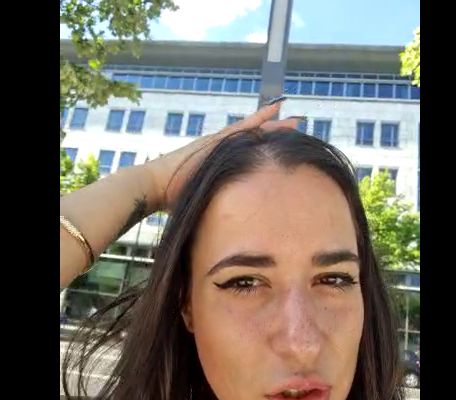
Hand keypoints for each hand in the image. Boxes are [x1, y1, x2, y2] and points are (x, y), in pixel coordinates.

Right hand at [145, 100, 299, 209]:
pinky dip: (262, 117)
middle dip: (278, 138)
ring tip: (296, 120)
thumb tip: (228, 236)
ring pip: (256, 132)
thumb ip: (219, 213)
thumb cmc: (174, 201)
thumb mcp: (204, 205)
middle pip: (258, 142)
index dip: (270, 154)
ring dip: (276, 126)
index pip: (252, 158)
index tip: (289, 154)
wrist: (157, 186)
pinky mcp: (218, 139)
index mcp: (222, 166)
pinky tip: (278, 108)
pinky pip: (246, 126)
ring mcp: (221, 143)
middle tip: (298, 132)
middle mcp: (224, 152)